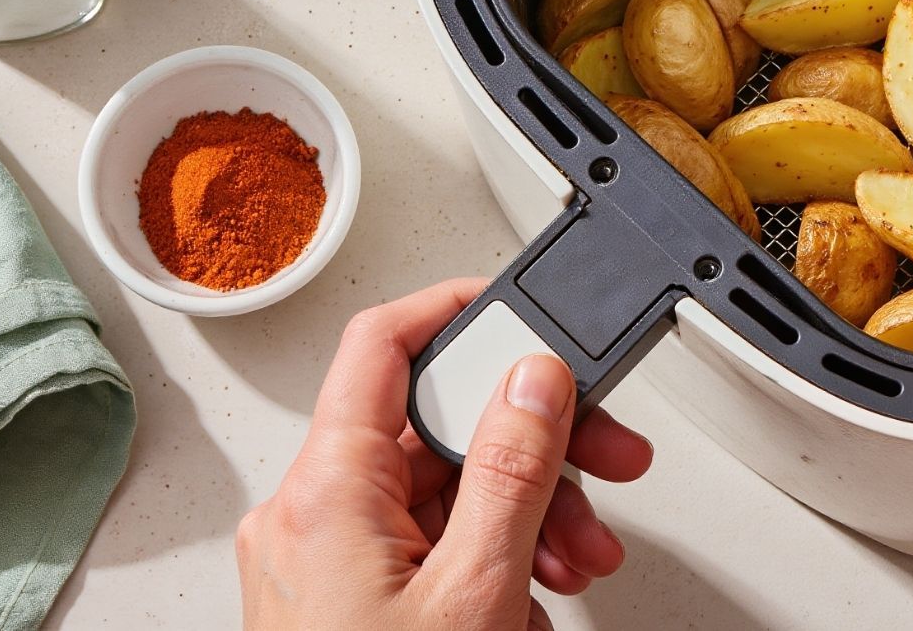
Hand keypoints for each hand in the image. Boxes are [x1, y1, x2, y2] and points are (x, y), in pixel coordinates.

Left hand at [238, 278, 653, 629]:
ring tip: (577, 564)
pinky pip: (422, 547)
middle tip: (607, 464)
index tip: (524, 310)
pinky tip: (528, 596)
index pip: (381, 346)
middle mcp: (305, 518)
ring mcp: (318, 564)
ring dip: (524, 515)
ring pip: (438, 493)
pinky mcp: (336, 603)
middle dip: (532, 448)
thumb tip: (530, 379)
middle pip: (432, 429)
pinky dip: (486, 558)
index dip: (456, 311)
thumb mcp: (474, 591)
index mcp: (323, 493)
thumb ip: (507, 472)